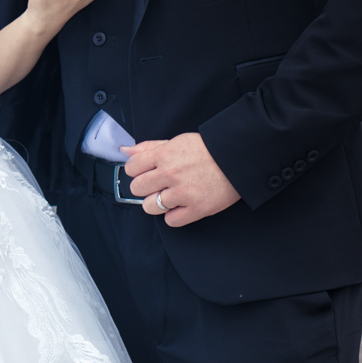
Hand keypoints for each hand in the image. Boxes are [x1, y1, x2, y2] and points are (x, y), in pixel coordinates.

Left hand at [123, 133, 241, 226]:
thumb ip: (148, 147)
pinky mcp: (196, 209)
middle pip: (137, 188)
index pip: (131, 167)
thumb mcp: (175, 141)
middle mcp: (170, 174)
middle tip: (157, 185)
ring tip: (168, 197)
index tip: (145, 172)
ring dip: (156, 203)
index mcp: (163, 155)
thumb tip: (125, 150)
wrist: (237, 159)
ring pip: (149, 207)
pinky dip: (173, 216)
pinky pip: (171, 221)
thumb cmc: (206, 150)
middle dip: (144, 187)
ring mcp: (183, 193)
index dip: (136, 171)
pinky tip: (180, 206)